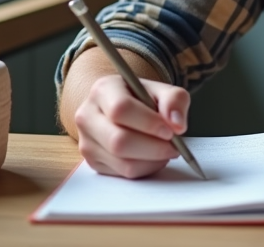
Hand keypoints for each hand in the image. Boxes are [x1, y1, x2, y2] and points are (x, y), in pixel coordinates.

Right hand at [73, 74, 190, 178]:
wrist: (119, 109)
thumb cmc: (141, 99)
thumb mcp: (161, 90)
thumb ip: (174, 100)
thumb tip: (177, 125)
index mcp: (103, 90)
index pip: (121, 109)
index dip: (148, 123)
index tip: (170, 131)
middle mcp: (87, 116)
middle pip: (119, 141)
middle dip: (154, 148)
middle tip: (174, 146)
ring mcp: (86, 142)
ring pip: (123, 163)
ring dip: (153, 161)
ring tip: (166, 150)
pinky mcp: (93, 163)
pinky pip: (124, 174)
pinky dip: (145, 169)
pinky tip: (153, 157)